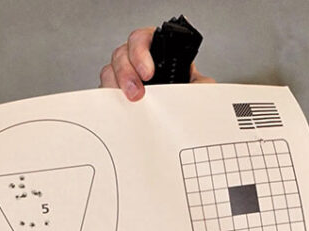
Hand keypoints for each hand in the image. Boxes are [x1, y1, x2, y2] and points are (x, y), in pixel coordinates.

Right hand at [100, 27, 214, 100]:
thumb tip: (202, 86)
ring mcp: (127, 74)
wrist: (185, 114)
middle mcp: (140, 59)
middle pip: (122, 53)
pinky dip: (111, 96)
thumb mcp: (200, 86)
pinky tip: (121, 104)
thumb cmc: (189, 95)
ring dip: (118, 85)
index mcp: (159, 51)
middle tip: (137, 92)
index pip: (143, 39)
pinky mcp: (118, 91)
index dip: (141, 53)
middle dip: (127, 73)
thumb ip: (201, 83)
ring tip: (131, 100)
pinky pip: (106, 89)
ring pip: (111, 70)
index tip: (148, 73)